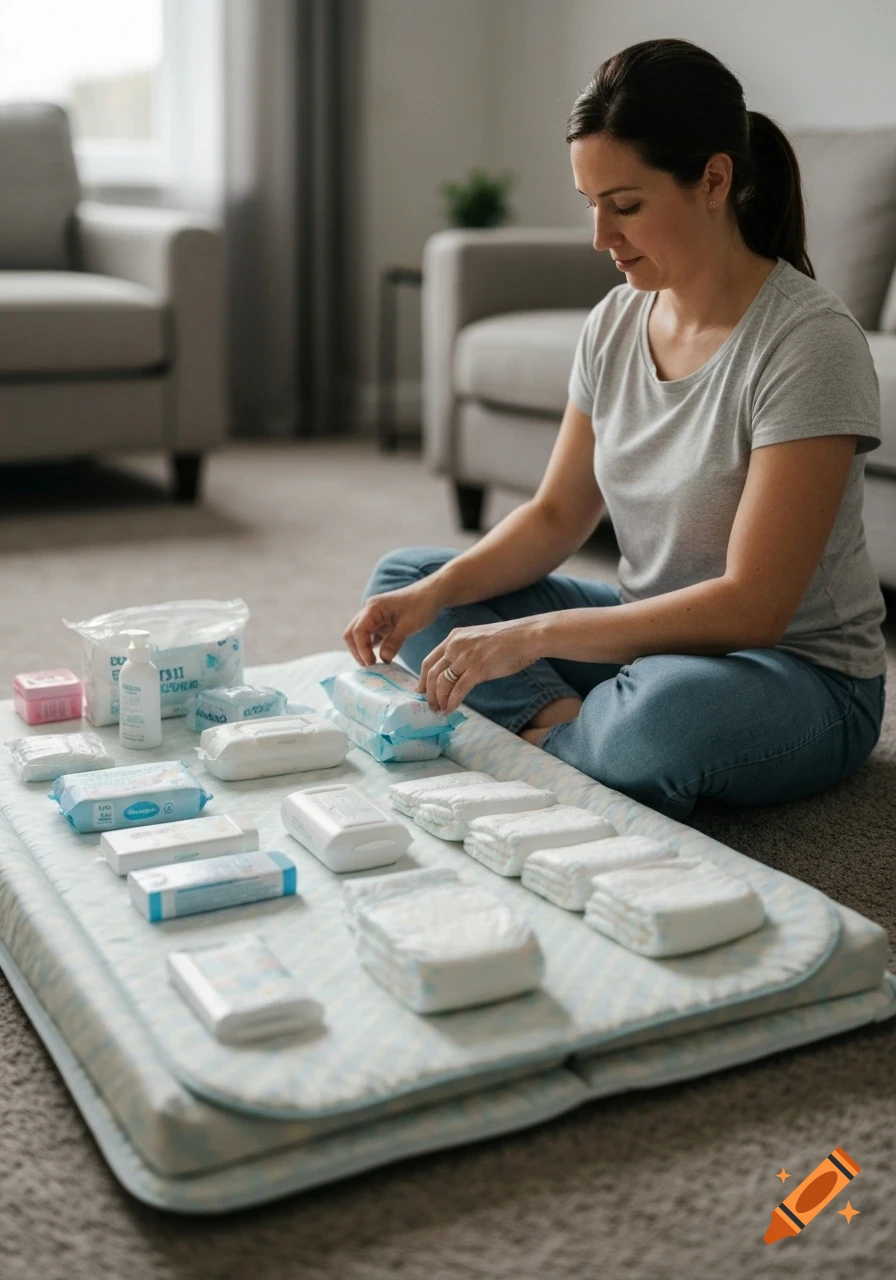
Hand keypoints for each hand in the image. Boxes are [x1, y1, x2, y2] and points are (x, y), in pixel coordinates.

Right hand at [342, 582, 443, 665]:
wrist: (433, 593)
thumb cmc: (422, 604)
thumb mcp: (409, 625)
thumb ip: (394, 642)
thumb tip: (383, 659)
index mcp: (373, 608)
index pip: (358, 631)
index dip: (361, 650)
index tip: (371, 664)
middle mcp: (369, 611)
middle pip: (352, 633)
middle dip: (357, 651)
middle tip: (369, 667)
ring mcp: (374, 617)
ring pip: (359, 636)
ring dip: (363, 650)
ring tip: (374, 666)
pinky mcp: (381, 623)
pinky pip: (370, 637)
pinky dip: (371, 648)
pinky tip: (379, 659)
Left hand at [416, 617, 543, 713]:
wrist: (527, 636)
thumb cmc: (508, 640)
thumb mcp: (477, 640)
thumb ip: (464, 653)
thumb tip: (457, 674)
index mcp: (453, 637)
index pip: (429, 660)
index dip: (422, 679)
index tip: (421, 692)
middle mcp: (455, 646)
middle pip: (431, 674)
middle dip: (428, 693)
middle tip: (431, 707)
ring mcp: (465, 657)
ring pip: (441, 683)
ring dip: (439, 700)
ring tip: (441, 710)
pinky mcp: (477, 669)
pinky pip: (458, 690)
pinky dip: (452, 702)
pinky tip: (452, 710)